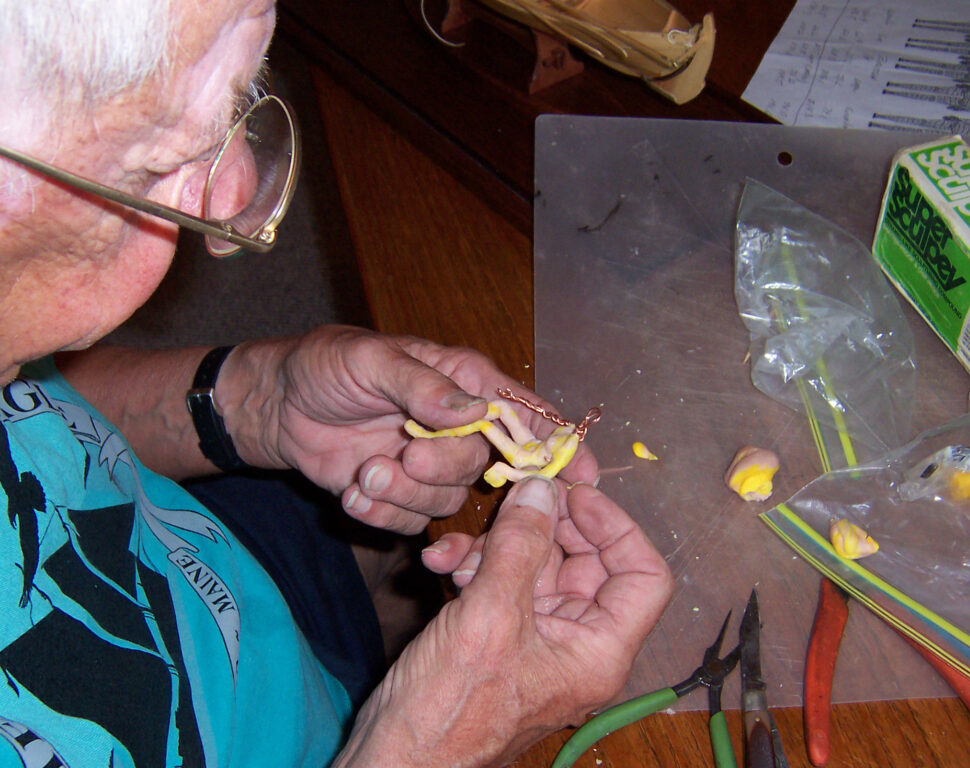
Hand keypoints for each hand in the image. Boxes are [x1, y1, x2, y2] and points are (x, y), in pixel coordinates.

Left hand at [221, 325, 598, 532]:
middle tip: (401, 455)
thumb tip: (473, 410)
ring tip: (363, 472)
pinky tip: (351, 491)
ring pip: (445, 502)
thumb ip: (421, 384)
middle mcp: (456, 429)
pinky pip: (410, 523)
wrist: (278, 405)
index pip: (524, 414)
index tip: (584, 476)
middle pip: (483, 467)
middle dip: (441, 469)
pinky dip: (380, 514)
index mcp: (463, 384)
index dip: (557, 444)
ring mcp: (428, 468)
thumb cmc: (326, 366)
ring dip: (402, 494)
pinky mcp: (399, 498)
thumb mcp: (369, 361)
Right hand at [333, 476, 673, 767]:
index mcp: (598, 650)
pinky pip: (502, 582)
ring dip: (496, 544)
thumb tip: (542, 490)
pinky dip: (474, 564)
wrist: (396, 757)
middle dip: (543, 526)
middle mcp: (576, 642)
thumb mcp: (489, 619)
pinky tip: (439, 562)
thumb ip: (519, 548)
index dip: (616, 528)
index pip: (643, 576)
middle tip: (511, 494)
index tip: (575, 494)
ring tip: (455, 549)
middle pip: (585, 561)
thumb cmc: (451, 709)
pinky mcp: (499, 632)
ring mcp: (536, 636)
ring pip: (536, 565)